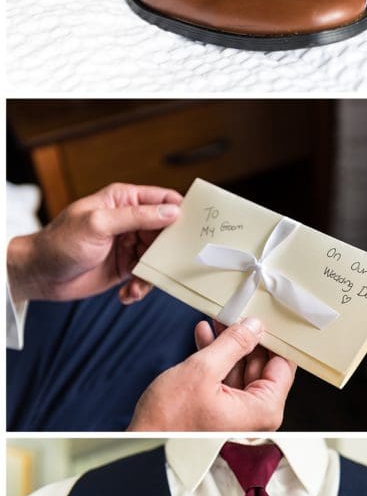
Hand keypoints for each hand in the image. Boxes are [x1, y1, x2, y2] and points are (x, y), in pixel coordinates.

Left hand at [6, 183, 181, 304]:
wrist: (40, 275)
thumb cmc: (61, 242)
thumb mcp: (99, 224)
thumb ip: (137, 217)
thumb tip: (173, 211)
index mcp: (125, 200)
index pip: (164, 199)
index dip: (183, 211)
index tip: (197, 227)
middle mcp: (131, 221)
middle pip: (168, 231)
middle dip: (172, 250)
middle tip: (175, 263)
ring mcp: (130, 245)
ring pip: (161, 257)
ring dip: (154, 274)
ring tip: (138, 285)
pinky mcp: (128, 267)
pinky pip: (148, 276)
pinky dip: (142, 288)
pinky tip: (127, 295)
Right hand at [129, 318, 296, 430]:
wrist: (142, 444)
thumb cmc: (168, 421)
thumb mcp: (202, 371)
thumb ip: (233, 345)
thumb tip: (254, 327)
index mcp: (264, 409)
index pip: (283, 365)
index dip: (274, 338)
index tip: (266, 317)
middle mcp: (257, 415)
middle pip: (262, 366)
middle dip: (247, 338)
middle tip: (238, 314)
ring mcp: (240, 414)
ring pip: (242, 370)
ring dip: (229, 345)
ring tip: (219, 321)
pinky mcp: (223, 412)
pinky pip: (227, 379)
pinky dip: (217, 359)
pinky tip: (206, 337)